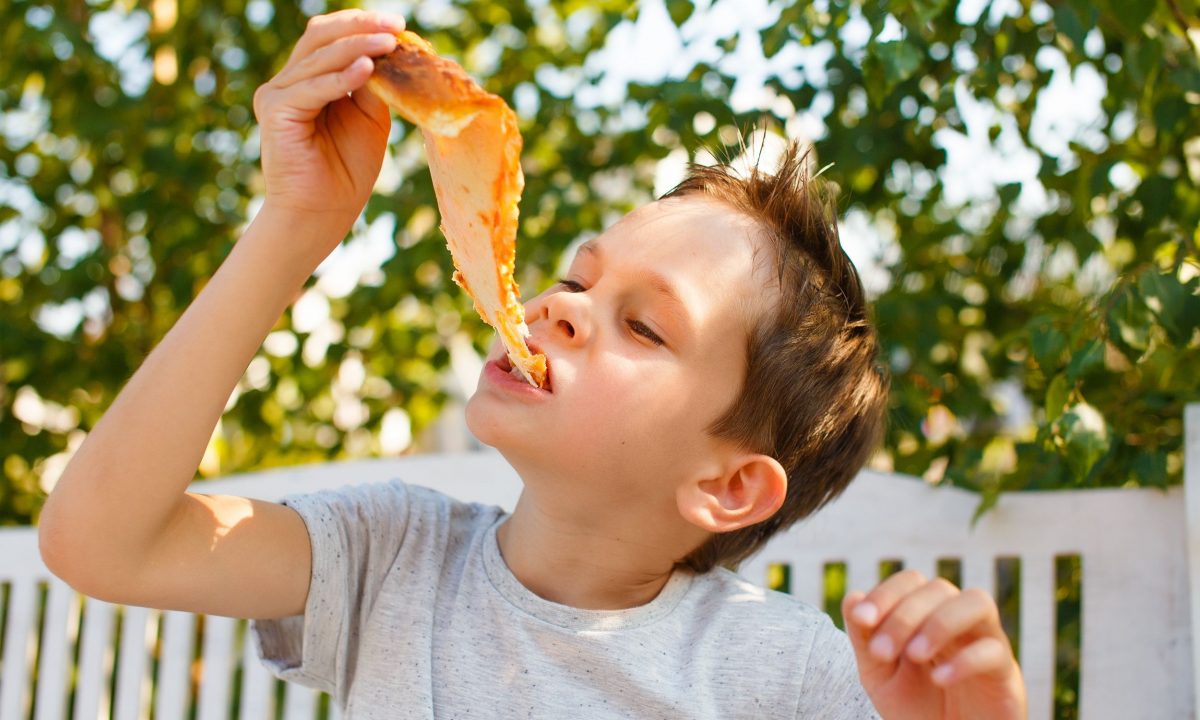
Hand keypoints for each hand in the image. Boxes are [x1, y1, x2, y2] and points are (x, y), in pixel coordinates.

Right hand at [252, 10, 403, 230]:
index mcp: (309, 80)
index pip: (331, 38)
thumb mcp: (369, 119)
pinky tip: (367, 69)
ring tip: (390, 43)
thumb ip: (372, 84)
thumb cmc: (347, 172)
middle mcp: (288, 82)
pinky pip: (313, 87)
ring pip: (319, 58)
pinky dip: (341, 78)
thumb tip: (387, 50)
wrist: (322, 214)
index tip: (398, 24)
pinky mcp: (274, 111)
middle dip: (361, 26)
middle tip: (396, 24)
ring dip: (358, 47)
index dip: (362, 24)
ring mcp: (277, 94)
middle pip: (321, 37)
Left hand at [842, 571, 1026, 719]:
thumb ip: (865, 639)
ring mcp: (986, 642)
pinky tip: (939, 678)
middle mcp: (959, 621)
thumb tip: (852, 597)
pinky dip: (964, 661)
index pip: (912, 582)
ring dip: (939, 623)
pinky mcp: (1005, 674)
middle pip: (940, 589)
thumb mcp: (879, 675)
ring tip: (914, 655)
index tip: (862, 619)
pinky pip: (993, 651)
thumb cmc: (916, 708)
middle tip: (881, 652)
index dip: (886, 593)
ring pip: (977, 602)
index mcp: (927, 616)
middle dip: (904, 616)